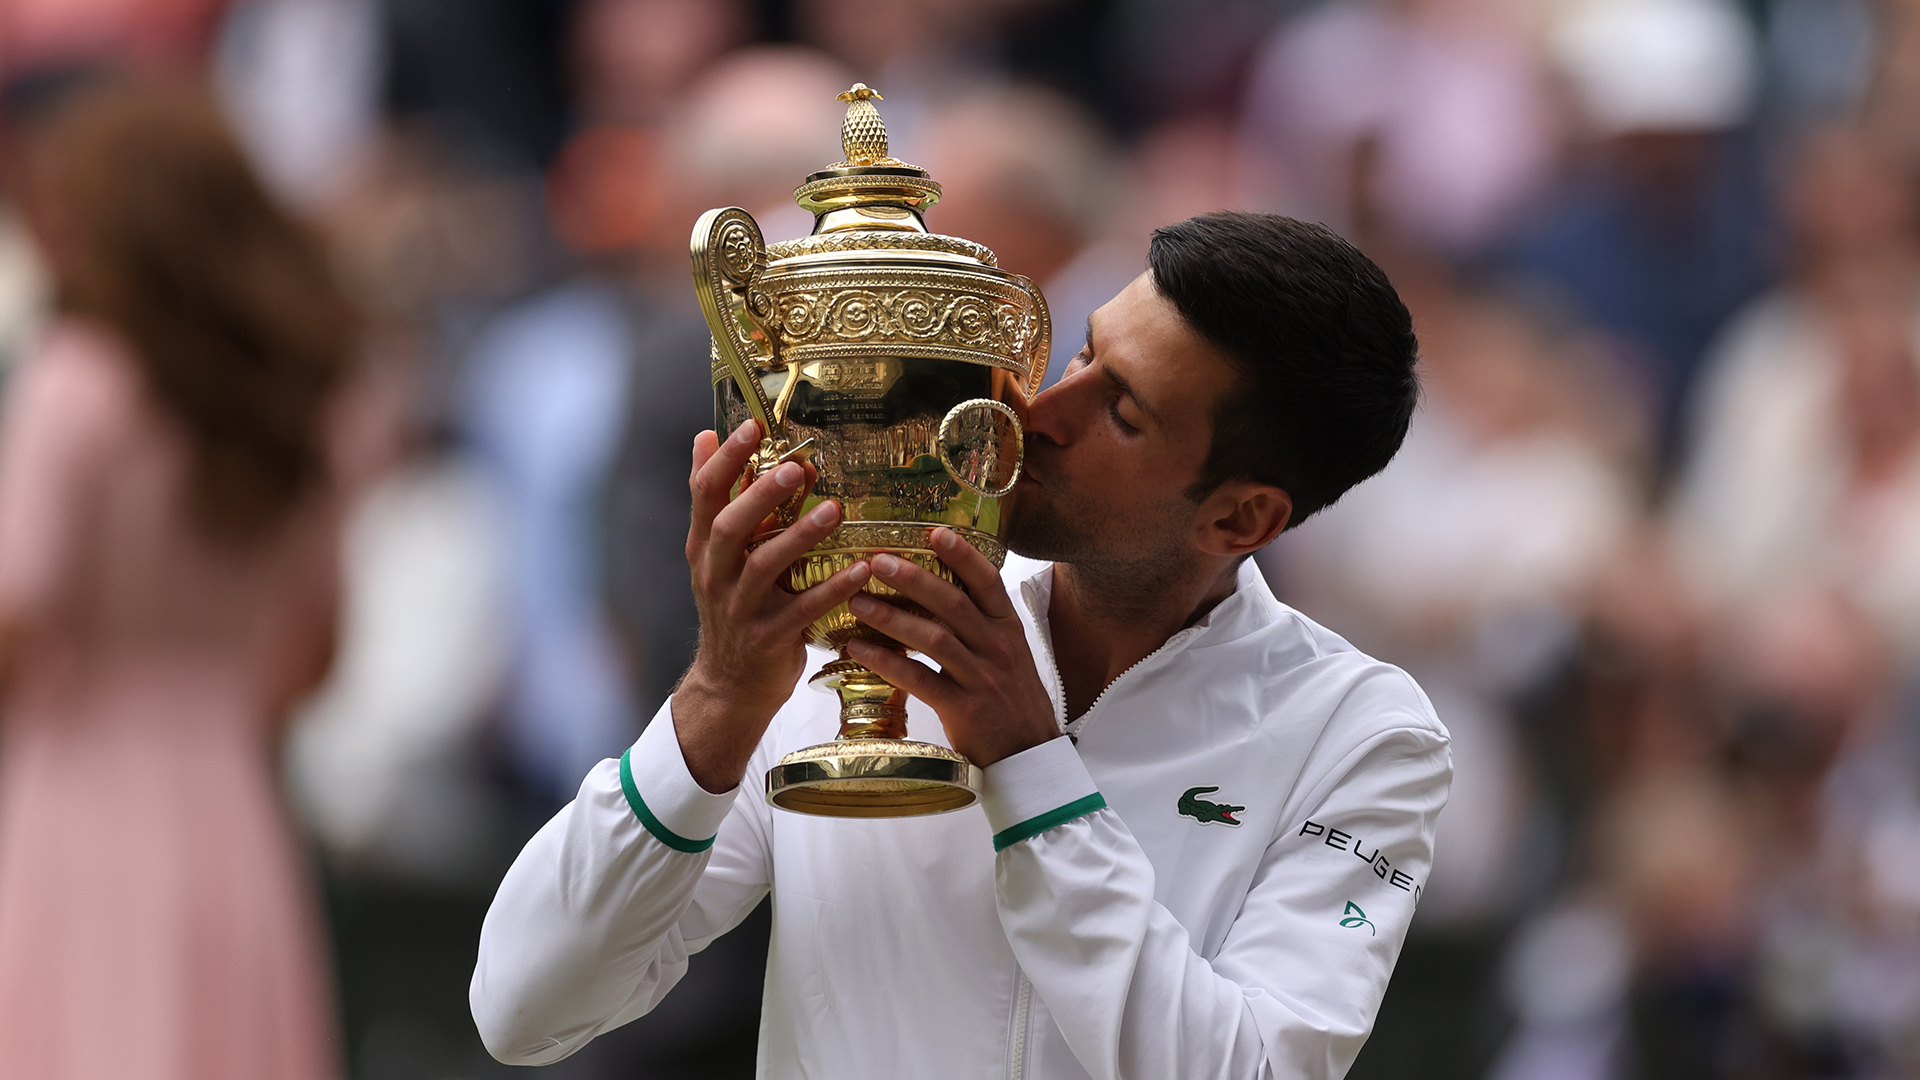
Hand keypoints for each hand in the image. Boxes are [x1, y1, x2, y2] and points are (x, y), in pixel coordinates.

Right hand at [676, 420, 870, 791]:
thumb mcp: (715, 554)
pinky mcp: (768, 640)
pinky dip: (831, 589)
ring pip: (764, 567)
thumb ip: (716, 498)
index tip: (752, 426)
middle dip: (760, 495)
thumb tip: (704, 436)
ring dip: (799, 537)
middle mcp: (715, 575)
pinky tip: (862, 570)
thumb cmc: (734, 607)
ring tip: (834, 511)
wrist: (730, 685)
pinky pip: (802, 611)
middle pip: (729, 527)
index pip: (704, 494)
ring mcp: (739, 609)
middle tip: (796, 467)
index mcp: (703, 548)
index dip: (725, 459)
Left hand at [844, 528, 1059, 766]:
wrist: (1030, 754)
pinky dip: (887, 663)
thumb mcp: (1007, 653)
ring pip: (935, 638)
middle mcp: (997, 648)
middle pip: (954, 604)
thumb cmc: (1011, 699)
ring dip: (893, 617)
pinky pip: (920, 680)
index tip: (936, 532)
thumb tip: (937, 590)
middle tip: (878, 560)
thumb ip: (979, 623)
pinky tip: (860, 650)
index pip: (988, 582)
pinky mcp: (965, 709)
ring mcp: (982, 678)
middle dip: (914, 578)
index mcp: (1008, 629)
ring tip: (857, 602)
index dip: (963, 555)